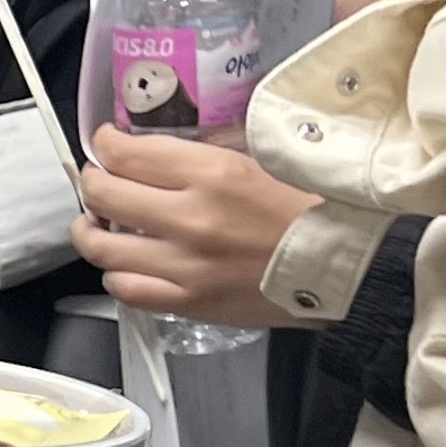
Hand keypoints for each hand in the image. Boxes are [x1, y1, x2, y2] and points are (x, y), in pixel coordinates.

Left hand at [72, 125, 316, 326]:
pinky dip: (118, 274)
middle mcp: (191, 219)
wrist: (352, 266)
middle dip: (93, 183)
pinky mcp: (189, 304)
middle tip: (99, 181)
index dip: (106, 144)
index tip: (107, 143)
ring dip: (93, 233)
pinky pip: (126, 290)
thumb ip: (207, 156)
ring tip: (99, 226)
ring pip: (102, 249)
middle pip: (104, 196)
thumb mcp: (266, 160)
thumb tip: (156, 150)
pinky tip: (128, 264)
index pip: (128, 153)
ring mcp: (186, 266)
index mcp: (214, 174)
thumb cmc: (317, 208)